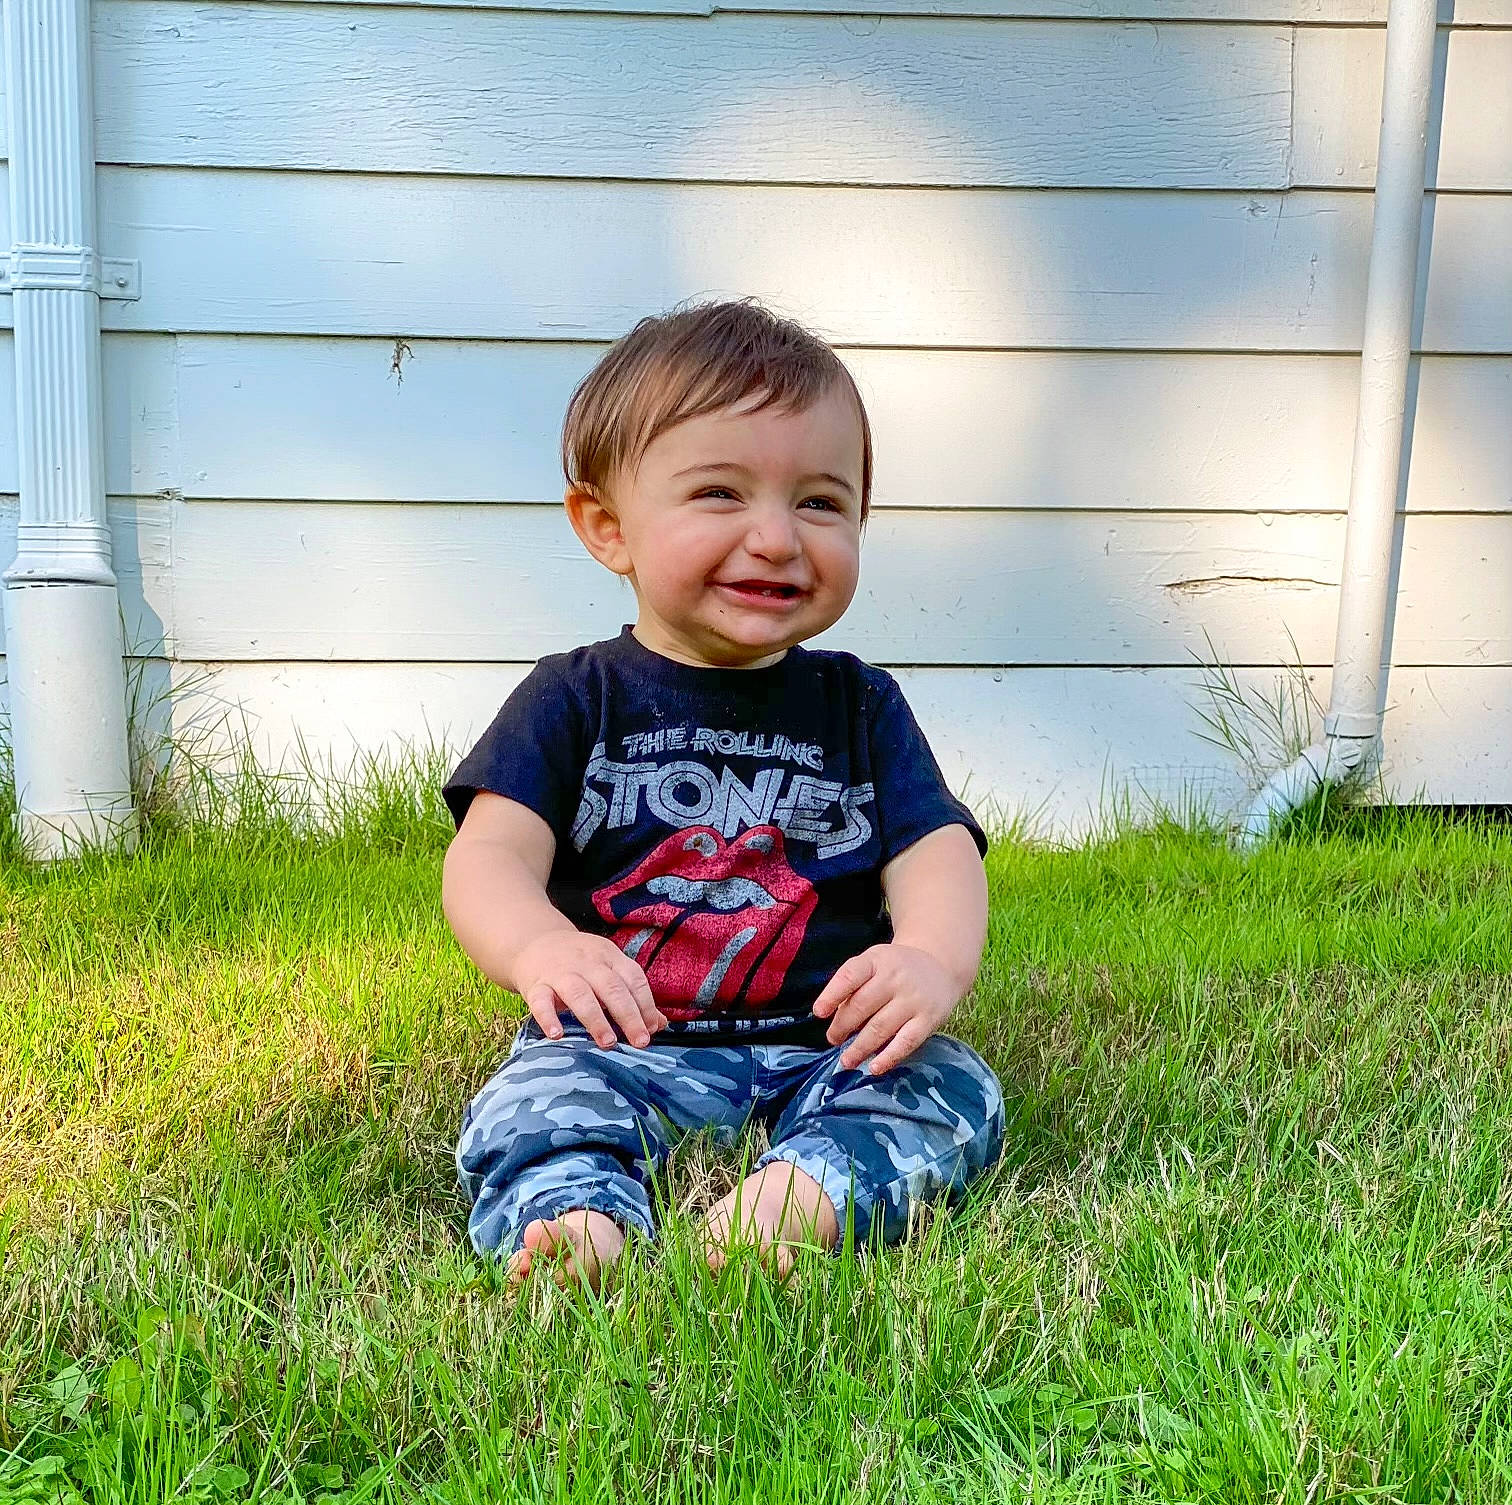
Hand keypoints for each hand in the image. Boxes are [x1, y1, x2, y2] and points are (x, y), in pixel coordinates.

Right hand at [513, 930, 667, 1049]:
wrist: (535, 942)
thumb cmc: (579, 963)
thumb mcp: (607, 970)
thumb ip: (632, 995)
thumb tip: (659, 1024)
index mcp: (610, 957)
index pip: (633, 979)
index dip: (646, 1005)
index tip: (653, 1029)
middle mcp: (588, 962)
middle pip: (611, 987)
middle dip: (628, 1015)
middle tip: (639, 1041)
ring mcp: (561, 973)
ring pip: (580, 994)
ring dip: (596, 1019)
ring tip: (607, 1042)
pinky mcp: (536, 985)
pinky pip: (541, 1001)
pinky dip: (548, 1017)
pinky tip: (557, 1034)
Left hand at [810, 943, 960, 1075]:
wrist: (940, 966)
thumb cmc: (895, 969)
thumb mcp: (874, 963)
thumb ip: (854, 985)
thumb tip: (832, 1018)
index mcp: (876, 960)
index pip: (850, 975)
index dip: (832, 995)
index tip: (819, 1013)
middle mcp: (895, 977)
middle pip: (862, 1005)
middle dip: (842, 1026)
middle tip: (833, 1039)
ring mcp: (913, 999)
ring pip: (880, 1027)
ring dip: (859, 1048)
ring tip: (846, 1061)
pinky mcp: (928, 1020)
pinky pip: (906, 1042)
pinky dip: (889, 1057)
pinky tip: (874, 1068)